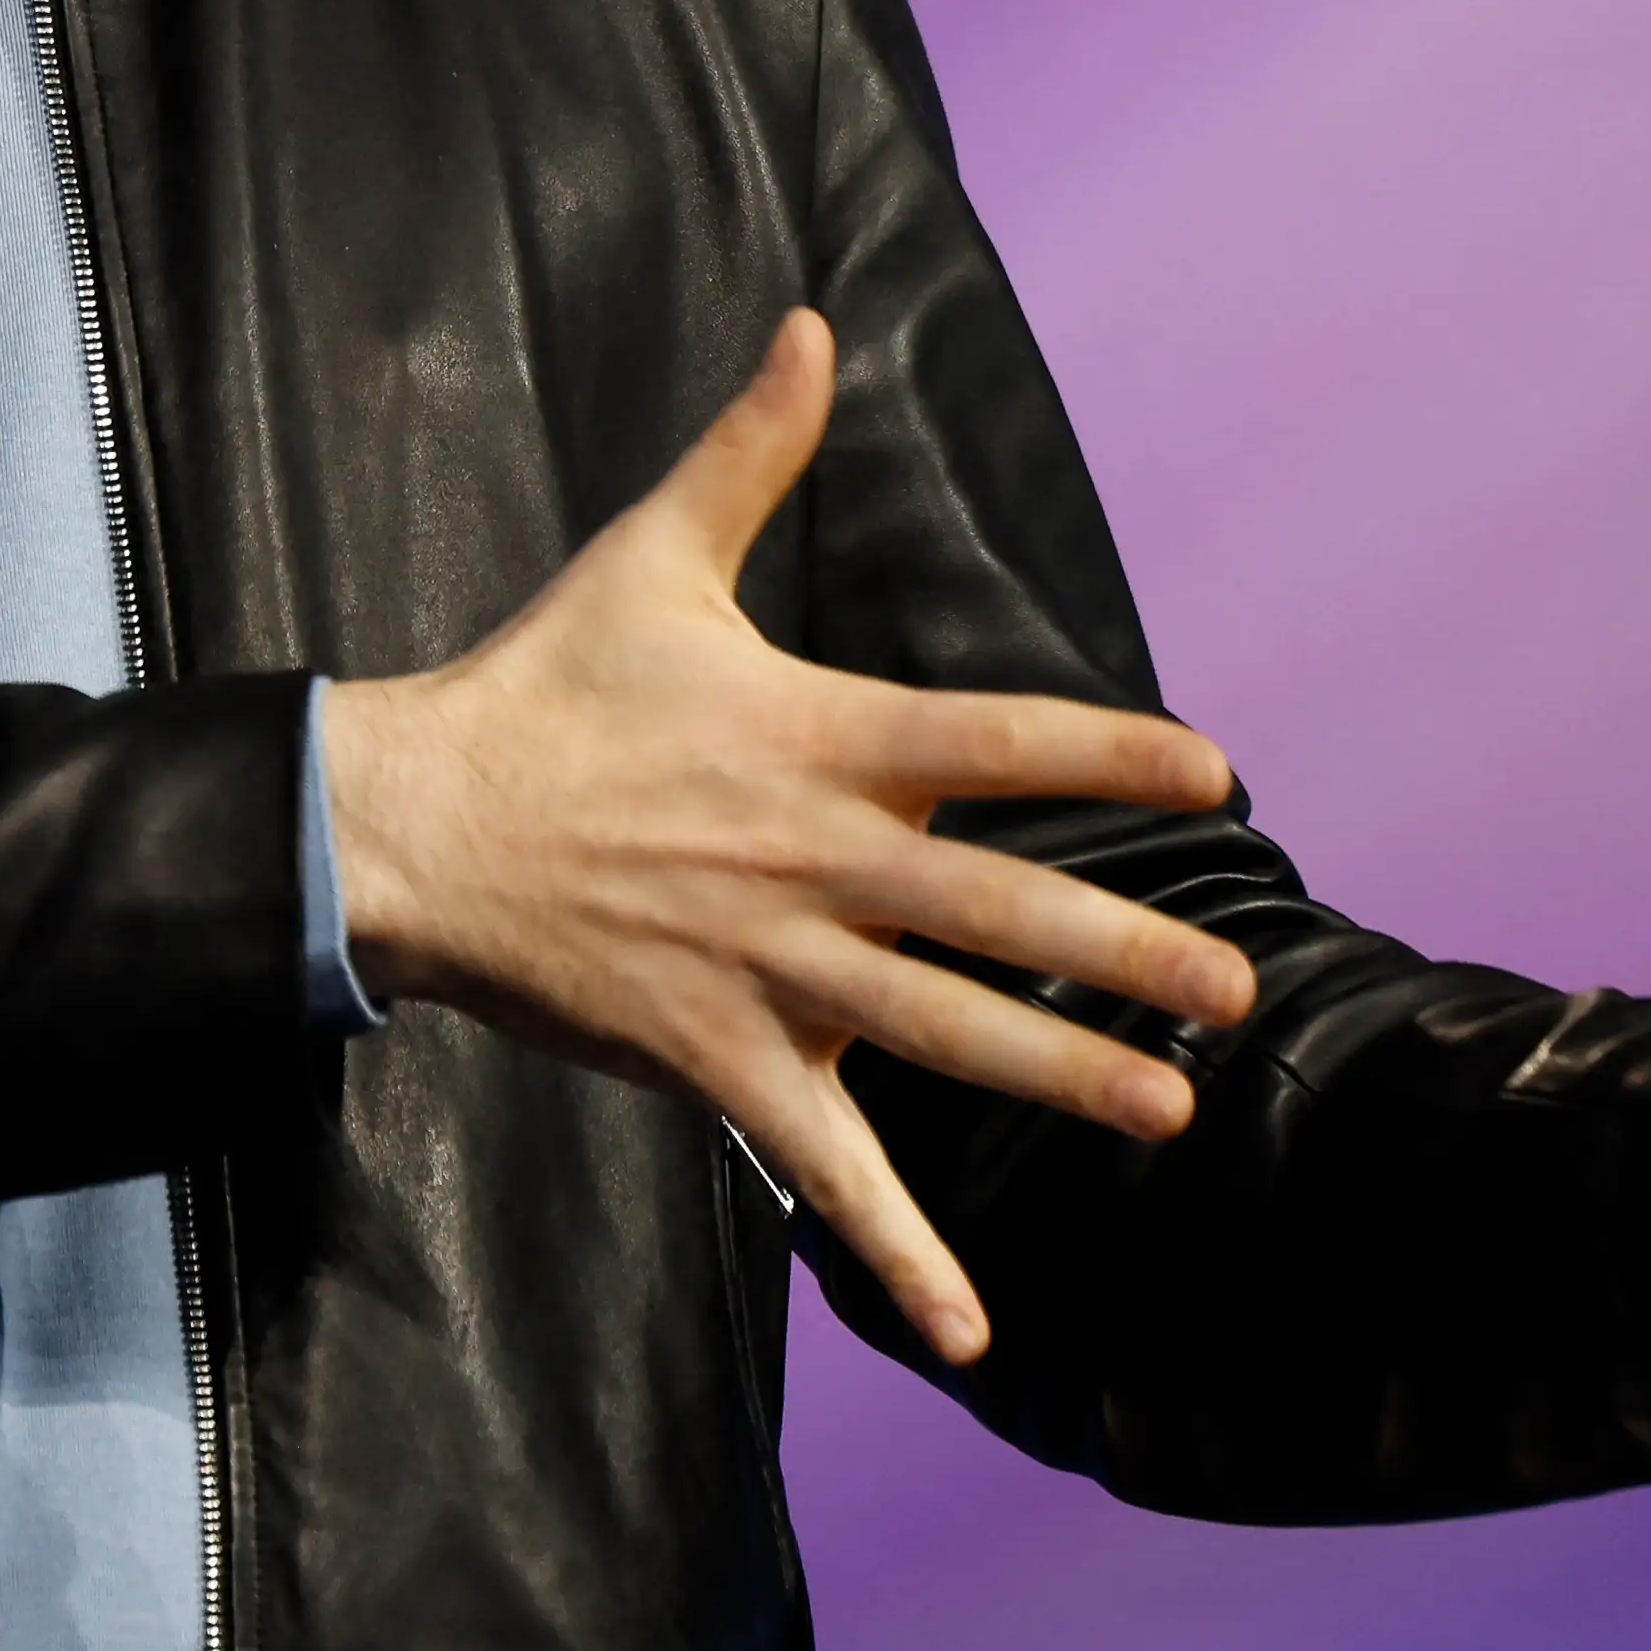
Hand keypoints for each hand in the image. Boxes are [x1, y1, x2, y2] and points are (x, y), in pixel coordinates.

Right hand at [324, 312, 1260, 1365]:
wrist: (415, 824)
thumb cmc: (541, 686)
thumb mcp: (651, 557)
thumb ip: (749, 451)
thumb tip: (813, 322)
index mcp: (816, 738)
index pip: (994, 740)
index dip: (1109, 756)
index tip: (1217, 773)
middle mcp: (813, 861)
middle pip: (998, 912)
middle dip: (1126, 958)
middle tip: (1235, 999)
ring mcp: (772, 970)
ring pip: (941, 1037)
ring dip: (1060, 1084)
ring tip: (1169, 1116)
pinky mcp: (721, 1058)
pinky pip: (827, 1169)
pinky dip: (900, 1255)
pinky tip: (973, 1329)